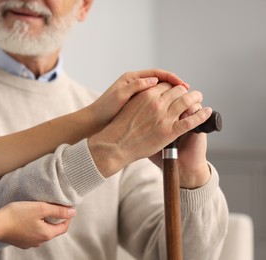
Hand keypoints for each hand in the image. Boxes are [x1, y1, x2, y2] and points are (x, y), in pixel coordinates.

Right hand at [0, 202, 74, 248]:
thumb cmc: (17, 214)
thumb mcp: (40, 208)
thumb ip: (58, 210)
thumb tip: (72, 212)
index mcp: (46, 234)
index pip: (63, 227)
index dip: (67, 217)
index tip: (66, 207)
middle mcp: (39, 241)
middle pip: (53, 230)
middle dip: (55, 219)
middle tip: (53, 207)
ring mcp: (29, 243)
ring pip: (42, 232)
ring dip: (44, 222)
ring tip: (39, 211)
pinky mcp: (20, 242)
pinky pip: (32, 233)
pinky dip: (34, 226)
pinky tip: (28, 218)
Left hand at [85, 69, 188, 131]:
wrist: (95, 121)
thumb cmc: (105, 108)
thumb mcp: (120, 96)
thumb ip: (136, 86)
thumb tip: (154, 80)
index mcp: (131, 78)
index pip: (157, 73)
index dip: (172, 78)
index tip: (183, 85)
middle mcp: (135, 83)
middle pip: (160, 81)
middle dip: (175, 86)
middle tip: (188, 93)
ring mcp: (137, 94)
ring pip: (159, 92)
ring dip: (171, 96)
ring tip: (183, 103)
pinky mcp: (137, 105)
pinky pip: (154, 101)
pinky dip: (164, 104)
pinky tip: (171, 112)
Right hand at [88, 82, 211, 176]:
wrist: (115, 145)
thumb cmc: (118, 128)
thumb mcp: (128, 106)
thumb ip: (141, 98)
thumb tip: (149, 94)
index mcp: (146, 94)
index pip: (165, 83)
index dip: (172, 85)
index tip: (176, 89)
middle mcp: (157, 103)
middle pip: (178, 90)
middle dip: (185, 91)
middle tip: (189, 93)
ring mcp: (164, 117)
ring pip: (187, 102)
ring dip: (196, 98)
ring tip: (199, 97)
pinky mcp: (170, 132)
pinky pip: (191, 121)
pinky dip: (201, 115)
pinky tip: (206, 111)